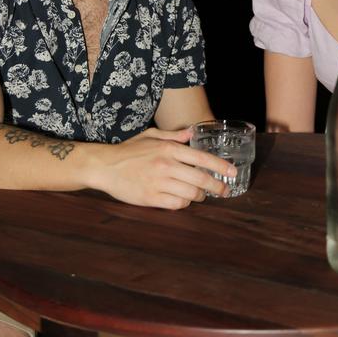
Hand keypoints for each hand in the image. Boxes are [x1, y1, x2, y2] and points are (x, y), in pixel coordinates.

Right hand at [88, 127, 236, 208]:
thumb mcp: (151, 136)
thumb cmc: (128, 150)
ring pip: (191, 193)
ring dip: (199, 196)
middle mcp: (166, 165)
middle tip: (224, 191)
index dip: (220, 166)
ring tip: (200, 195)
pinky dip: (184, 203)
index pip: (202, 158)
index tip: (232, 172)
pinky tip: (183, 199)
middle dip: (217, 187)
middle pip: (201, 179)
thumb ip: (173, 136)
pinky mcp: (151, 198)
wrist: (104, 166)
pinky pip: (177, 204)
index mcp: (168, 149)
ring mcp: (159, 182)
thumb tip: (193, 132)